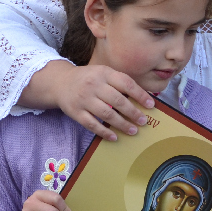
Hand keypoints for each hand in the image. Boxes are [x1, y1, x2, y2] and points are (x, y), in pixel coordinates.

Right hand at [22, 61, 154, 141]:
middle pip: (117, 100)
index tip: (151, 106)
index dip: (140, 95)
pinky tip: (114, 137)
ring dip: (122, 124)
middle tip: (143, 121)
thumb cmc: (88, 79)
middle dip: (133, 113)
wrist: (60, 82)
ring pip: (106, 114)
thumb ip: (119, 82)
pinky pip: (92, 124)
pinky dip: (104, 132)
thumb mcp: (103, 73)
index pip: (126, 83)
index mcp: (104, 73)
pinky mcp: (75, 112)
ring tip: (133, 131)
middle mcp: (93, 85)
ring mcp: (83, 99)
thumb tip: (143, 97)